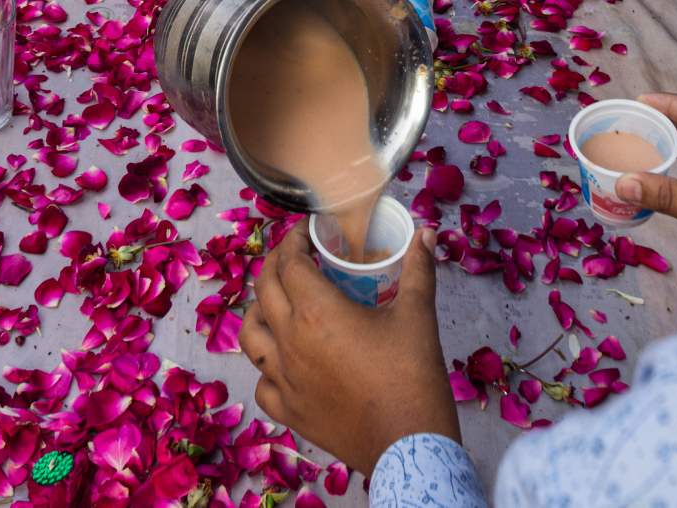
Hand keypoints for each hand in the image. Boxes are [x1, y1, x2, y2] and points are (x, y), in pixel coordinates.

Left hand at [240, 222, 460, 476]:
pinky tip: (284, 360)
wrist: (409, 445)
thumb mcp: (418, 315)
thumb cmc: (412, 377)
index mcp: (316, 311)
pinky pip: (262, 383)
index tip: (308, 232)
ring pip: (250, 334)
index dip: (293, 239)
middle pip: (264, 289)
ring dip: (260, 310)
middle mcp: (291, 341)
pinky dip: (266, 366)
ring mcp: (285, 379)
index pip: (289, 262)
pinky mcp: (289, 410)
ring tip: (279, 302)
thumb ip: (418, 269)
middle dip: (276, 263)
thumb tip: (425, 234)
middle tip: (295, 255)